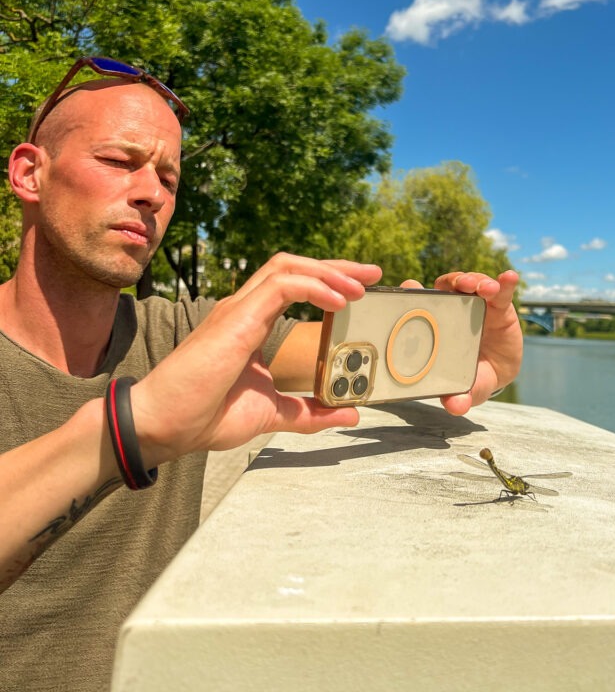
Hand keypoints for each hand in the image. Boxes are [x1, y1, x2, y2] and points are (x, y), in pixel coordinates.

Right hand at [131, 254, 381, 463]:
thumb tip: (348, 412)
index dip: (327, 281)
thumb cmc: (205, 415)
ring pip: (287, 266)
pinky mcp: (236, 318)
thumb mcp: (272, 413)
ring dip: (328, 272)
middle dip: (336, 267)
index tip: (360, 287)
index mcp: (250, 324)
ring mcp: (238, 309)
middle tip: (371, 274)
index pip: (293, 285)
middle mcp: (244, 308)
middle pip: (294, 266)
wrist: (166, 425)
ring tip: (360, 287)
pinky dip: (313, 286)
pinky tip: (337, 302)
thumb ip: (309, 412)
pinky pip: (281, 285)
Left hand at [401, 270, 521, 415]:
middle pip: (447, 287)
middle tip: (460, 285)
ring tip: (486, 287)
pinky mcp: (499, 305)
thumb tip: (455, 406)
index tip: (410, 286)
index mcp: (436, 324)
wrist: (497, 373)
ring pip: (473, 284)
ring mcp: (477, 304)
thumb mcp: (467, 387)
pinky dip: (505, 282)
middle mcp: (454, 309)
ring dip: (477, 280)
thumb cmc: (471, 375)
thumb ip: (460, 397)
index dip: (413, 291)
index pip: (421, 303)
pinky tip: (510, 277)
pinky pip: (502, 290)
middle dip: (452, 282)